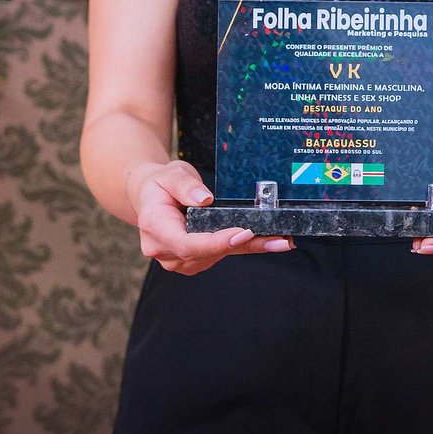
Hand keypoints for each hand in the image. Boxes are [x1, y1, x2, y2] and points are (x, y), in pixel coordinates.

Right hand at [127, 160, 293, 274]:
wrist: (151, 196)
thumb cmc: (161, 183)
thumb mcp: (171, 173)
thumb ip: (185, 185)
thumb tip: (204, 200)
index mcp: (154, 227)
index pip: (186, 243)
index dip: (216, 242)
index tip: (243, 233)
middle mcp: (164, 250)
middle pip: (207, 253)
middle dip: (244, 245)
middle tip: (279, 240)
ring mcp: (177, 260)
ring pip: (217, 256)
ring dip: (249, 248)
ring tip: (281, 240)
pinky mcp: (192, 261)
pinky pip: (219, 255)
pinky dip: (243, 247)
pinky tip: (267, 241)